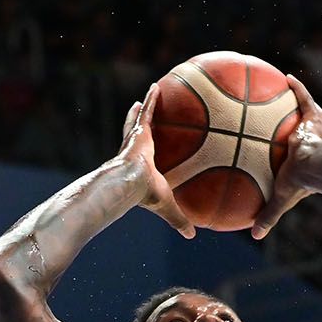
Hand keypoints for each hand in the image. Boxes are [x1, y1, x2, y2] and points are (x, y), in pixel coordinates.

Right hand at [116, 83, 194, 237]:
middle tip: (144, 114)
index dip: (147, 151)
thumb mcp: (167, 206)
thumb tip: (192, 235)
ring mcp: (136, 140)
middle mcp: (137, 150)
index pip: (146, 158)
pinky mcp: (138, 131)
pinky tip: (156, 86)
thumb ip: (179, 219)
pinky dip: (151, 99)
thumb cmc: (145, 196)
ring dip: (146, 106)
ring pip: (142, 119)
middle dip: (141, 124)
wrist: (129, 183)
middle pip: (139, 135)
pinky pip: (147, 110)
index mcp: (142, 167)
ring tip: (152, 93)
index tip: (149, 145)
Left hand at [251, 76, 321, 239]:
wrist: (317, 165)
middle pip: (301, 132)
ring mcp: (314, 129)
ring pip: (305, 112)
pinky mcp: (315, 116)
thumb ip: (268, 215)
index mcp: (303, 162)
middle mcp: (311, 144)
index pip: (295, 156)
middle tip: (280, 121)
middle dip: (294, 126)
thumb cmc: (302, 182)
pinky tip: (286, 77)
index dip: (290, 154)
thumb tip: (254, 235)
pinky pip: (305, 96)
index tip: (279, 151)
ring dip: (298, 102)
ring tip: (282, 90)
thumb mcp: (280, 199)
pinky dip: (297, 87)